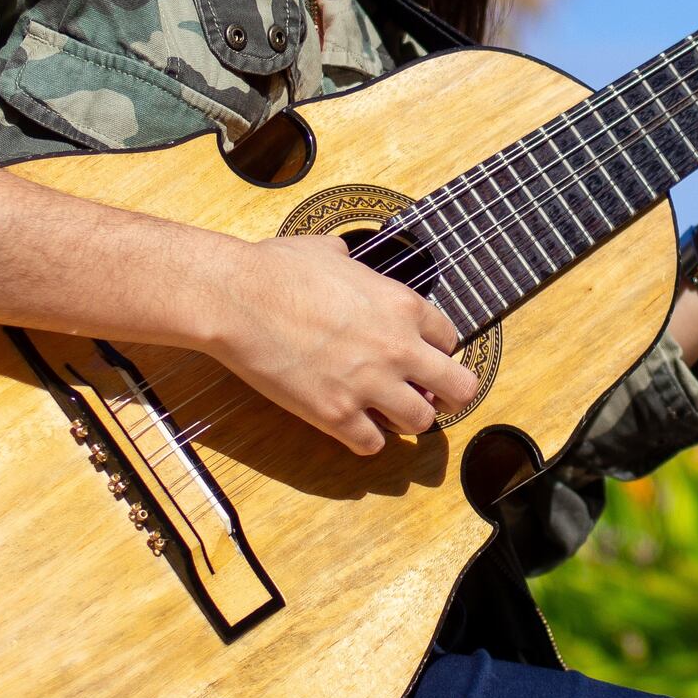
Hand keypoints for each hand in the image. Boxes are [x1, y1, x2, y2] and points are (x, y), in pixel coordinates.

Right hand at [208, 233, 479, 455]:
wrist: (237, 299)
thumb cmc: (278, 268)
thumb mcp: (331, 252)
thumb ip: (353, 264)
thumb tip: (345, 261)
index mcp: (403, 306)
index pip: (450, 339)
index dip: (435, 349)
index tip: (419, 354)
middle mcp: (398, 348)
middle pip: (460, 388)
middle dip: (449, 393)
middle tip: (431, 395)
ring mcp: (369, 385)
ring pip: (420, 422)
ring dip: (405, 418)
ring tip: (384, 409)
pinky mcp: (336, 416)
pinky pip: (372, 445)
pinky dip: (365, 438)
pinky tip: (350, 424)